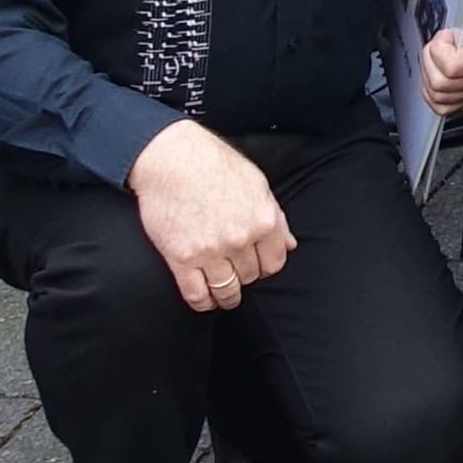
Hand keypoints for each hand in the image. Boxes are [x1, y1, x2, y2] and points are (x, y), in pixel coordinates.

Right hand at [129, 120, 293, 311]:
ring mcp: (211, 251)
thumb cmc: (214, 165)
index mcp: (264, 221)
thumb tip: (290, 244)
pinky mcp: (181, 258)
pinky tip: (205, 301)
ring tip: (225, 297)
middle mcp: (241, 240)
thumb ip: (276, 217)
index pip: (274, 261)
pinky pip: (196, 294)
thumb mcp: (257, 185)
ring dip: (227, 297)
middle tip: (236, 273)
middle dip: (245, 276)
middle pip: (251, 276)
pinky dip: (203, 302)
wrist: (171, 160)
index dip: (266, 266)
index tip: (257, 266)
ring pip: (227, 289)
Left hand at [418, 0, 462, 114]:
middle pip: (441, 84)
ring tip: (439, 56)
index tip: (447, 33)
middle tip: (440, 43)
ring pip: (437, 96)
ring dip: (429, 74)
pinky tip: (436, 73)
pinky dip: (431, 92)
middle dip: (430, 60)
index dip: (440, 48)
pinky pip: (441, 106)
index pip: (453, 67)